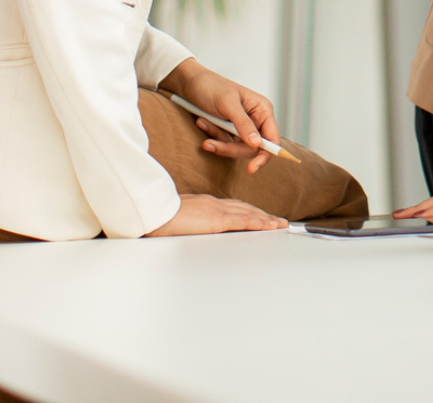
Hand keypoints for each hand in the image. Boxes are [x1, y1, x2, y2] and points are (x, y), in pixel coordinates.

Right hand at [148, 193, 283, 235]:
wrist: (153, 215)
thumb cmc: (159, 218)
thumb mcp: (177, 219)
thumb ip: (189, 221)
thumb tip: (191, 227)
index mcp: (204, 204)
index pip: (232, 207)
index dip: (247, 211)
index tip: (258, 215)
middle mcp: (214, 204)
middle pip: (244, 209)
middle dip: (261, 215)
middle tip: (276, 221)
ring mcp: (217, 210)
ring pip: (248, 213)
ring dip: (266, 219)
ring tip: (279, 224)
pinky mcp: (217, 220)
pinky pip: (244, 221)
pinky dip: (259, 223)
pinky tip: (270, 226)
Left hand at [160, 60, 281, 173]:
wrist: (190, 83)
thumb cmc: (212, 86)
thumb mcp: (227, 104)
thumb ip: (243, 125)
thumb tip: (257, 145)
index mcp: (263, 110)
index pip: (272, 139)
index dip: (265, 155)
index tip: (251, 169)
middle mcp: (256, 119)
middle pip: (251, 148)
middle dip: (229, 147)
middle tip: (209, 144)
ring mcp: (242, 126)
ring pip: (235, 147)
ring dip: (217, 138)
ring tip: (202, 123)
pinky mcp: (229, 131)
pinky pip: (224, 143)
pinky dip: (212, 135)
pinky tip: (202, 123)